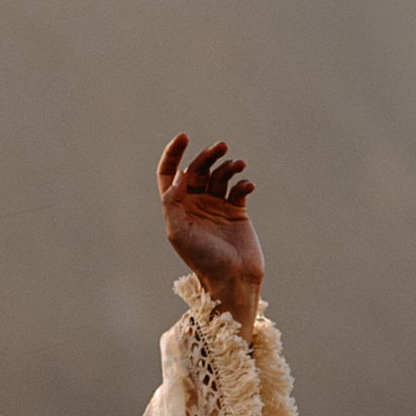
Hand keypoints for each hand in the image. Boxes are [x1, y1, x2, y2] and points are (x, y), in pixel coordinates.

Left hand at [158, 134, 263, 331]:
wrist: (232, 278)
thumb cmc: (201, 259)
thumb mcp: (178, 231)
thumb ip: (173, 202)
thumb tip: (181, 174)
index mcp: (177, 207)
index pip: (170, 174)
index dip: (173, 153)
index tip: (183, 137)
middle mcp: (195, 204)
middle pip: (198, 170)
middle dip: (208, 156)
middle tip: (221, 147)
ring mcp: (216, 206)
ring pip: (220, 175)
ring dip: (228, 166)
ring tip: (237, 165)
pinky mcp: (237, 211)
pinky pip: (238, 188)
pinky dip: (242, 183)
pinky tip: (246, 187)